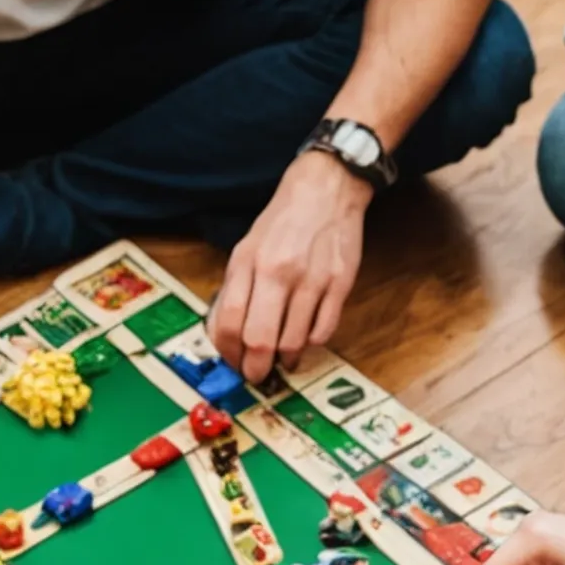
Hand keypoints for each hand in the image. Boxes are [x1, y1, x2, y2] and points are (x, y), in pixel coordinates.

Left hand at [211, 150, 373, 381]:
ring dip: (285, 360)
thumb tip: (224, 333)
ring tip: (283, 361)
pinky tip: (305, 339)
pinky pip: (323, 331)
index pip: (230, 323)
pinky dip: (311, 343)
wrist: (326, 190)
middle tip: (257, 375)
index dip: (229, 353)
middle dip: (255, 368)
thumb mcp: (246, 248)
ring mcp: (312, 279)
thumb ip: (235, 288)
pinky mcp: (341, 284)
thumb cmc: (282, 222)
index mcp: (249, 263)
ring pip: (294, 342)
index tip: (233, 362)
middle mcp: (279, 272)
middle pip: (260, 339)